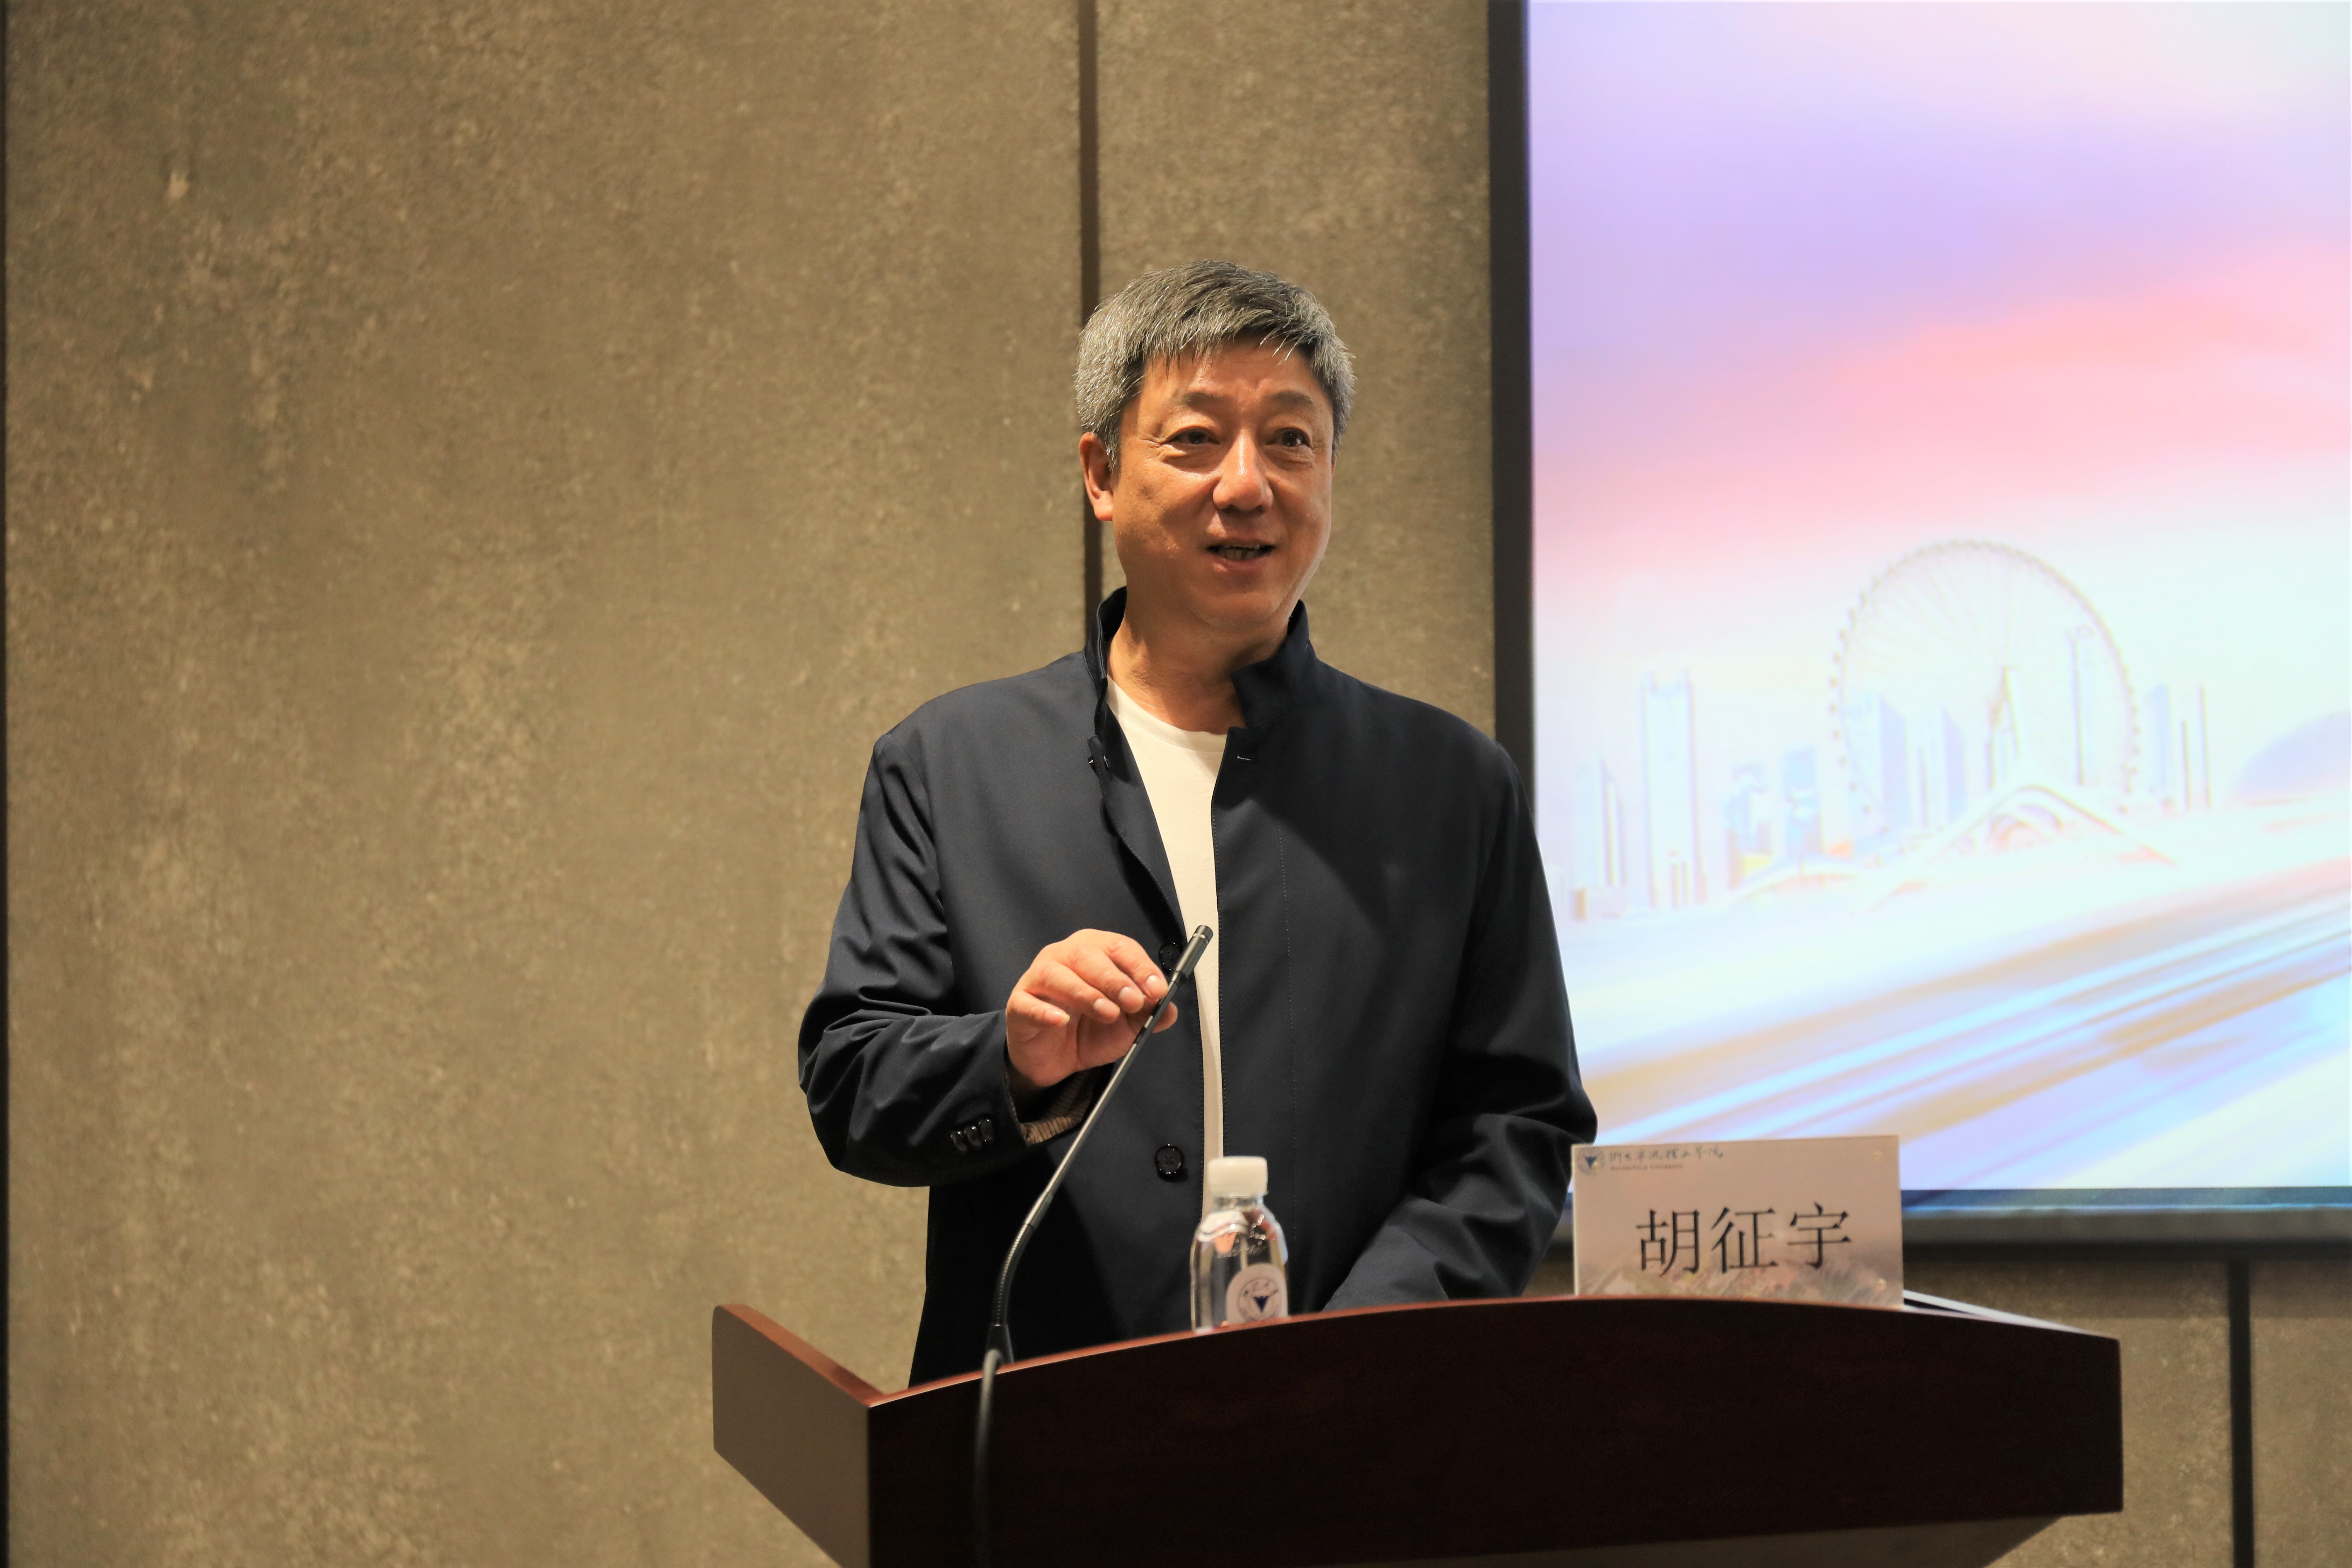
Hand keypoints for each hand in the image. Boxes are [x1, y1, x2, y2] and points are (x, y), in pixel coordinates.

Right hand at [1005, 930, 1175, 1100]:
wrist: (1056, 1058)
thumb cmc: (1090, 1029)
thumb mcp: (1127, 1024)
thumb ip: (1148, 1015)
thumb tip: (1170, 1009)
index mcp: (1095, 952)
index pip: (1119, 947)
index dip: (1140, 966)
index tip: (1157, 990)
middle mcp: (1064, 957)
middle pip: (1087, 954)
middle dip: (1114, 978)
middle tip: (1133, 1001)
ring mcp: (1038, 978)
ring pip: (1057, 975)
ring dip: (1086, 993)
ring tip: (1107, 1013)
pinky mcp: (1019, 1004)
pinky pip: (1027, 1003)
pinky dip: (1044, 1011)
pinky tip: (1060, 1021)